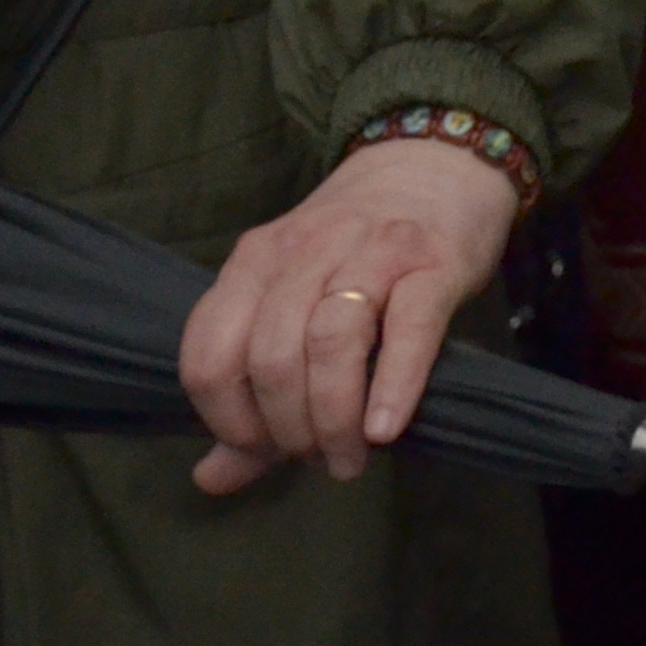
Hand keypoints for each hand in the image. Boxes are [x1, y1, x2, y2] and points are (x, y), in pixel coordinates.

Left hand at [177, 134, 523, 492]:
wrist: (436, 167)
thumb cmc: (358, 252)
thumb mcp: (294, 304)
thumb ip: (251, 393)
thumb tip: (210, 478)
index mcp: (255, 261)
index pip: (209, 354)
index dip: (227, 420)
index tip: (261, 450)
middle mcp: (305, 249)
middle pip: (271, 355)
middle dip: (288, 430)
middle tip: (316, 458)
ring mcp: (371, 250)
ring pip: (330, 341)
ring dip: (333, 417)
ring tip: (349, 457)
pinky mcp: (434, 262)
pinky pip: (408, 328)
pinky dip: (392, 385)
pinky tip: (385, 429)